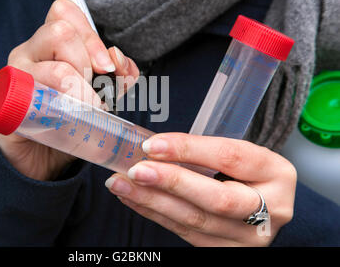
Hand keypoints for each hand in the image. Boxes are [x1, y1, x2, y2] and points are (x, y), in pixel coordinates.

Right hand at [0, 0, 138, 180]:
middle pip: (61, 32)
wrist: (40, 157)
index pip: (64, 11)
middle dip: (89, 62)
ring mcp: (14, 77)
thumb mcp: (100, 94)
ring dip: (81, 91)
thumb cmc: (68, 118)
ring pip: (55, 68)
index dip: (91, 34)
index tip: (107, 66)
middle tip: (96, 92)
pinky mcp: (7, 106)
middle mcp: (28, 53)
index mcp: (48, 44)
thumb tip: (120, 61)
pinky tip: (66, 119)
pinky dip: (61, 109)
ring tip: (86, 109)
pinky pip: (36, 99)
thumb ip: (116, 77)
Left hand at [105, 133, 296, 245]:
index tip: (152, 145)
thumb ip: (204, 153)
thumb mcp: (238, 157)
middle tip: (136, 170)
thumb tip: (152, 149)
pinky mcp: (226, 251)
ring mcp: (248, 237)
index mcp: (274, 172)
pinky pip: (184, 233)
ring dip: (152, 201)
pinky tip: (133, 199)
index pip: (230, 157)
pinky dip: (155, 214)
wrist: (263, 208)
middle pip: (216, 198)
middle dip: (170, 182)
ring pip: (195, 220)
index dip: (188, 149)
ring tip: (121, 184)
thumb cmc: (244, 175)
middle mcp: (270, 209)